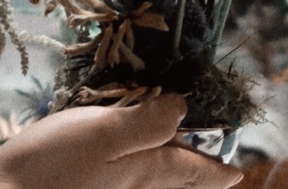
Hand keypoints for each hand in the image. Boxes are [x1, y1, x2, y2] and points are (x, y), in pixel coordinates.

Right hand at [0, 94, 242, 188]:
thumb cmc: (53, 167)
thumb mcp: (103, 132)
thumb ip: (148, 121)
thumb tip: (184, 108)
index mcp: (153, 173)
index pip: (202, 172)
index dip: (220, 162)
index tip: (234, 163)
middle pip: (181, 180)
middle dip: (194, 163)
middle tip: (202, 146)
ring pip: (155, 181)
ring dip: (164, 162)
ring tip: (165, 145)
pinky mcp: (92, 187)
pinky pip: (128, 180)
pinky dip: (134, 166)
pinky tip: (119, 154)